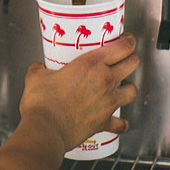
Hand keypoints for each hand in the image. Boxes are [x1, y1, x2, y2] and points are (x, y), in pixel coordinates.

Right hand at [19, 33, 139, 151]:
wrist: (46, 129)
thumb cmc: (43, 102)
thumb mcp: (36, 77)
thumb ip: (39, 69)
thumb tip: (37, 68)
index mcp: (91, 64)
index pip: (122, 46)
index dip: (128, 40)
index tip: (126, 39)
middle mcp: (105, 80)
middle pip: (132, 64)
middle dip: (131, 59)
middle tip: (125, 58)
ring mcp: (108, 102)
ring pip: (133, 91)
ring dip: (130, 87)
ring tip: (124, 87)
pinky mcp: (104, 122)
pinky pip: (120, 123)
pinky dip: (121, 123)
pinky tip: (120, 122)